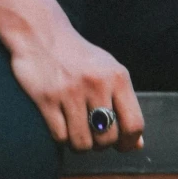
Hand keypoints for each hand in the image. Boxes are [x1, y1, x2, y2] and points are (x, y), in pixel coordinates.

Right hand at [6, 15, 144, 152]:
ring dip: (79, 144)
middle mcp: (97, 84)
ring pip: (82, 143)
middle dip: (101, 145)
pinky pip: (60, 136)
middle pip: (107, 138)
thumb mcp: (108, 72)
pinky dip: (61, 137)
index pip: (134, 124)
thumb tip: (137, 144)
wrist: (40, 33)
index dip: (129, 143)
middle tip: (93, 135)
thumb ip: (125, 106)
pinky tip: (61, 124)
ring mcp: (70, 91)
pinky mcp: (46, 99)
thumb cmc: (79, 57)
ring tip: (76, 131)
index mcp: (117, 77)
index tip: (121, 145)